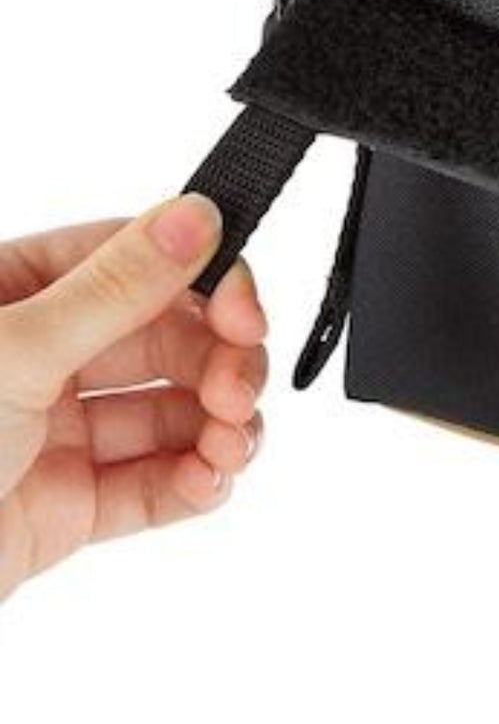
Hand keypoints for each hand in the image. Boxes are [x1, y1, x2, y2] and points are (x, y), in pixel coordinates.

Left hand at [0, 196, 266, 603]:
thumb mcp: (13, 351)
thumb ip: (118, 287)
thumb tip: (196, 216)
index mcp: (13, 295)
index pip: (141, 265)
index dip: (209, 286)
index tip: (249, 315)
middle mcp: (39, 356)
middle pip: (170, 341)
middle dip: (222, 365)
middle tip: (240, 392)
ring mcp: (54, 434)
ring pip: (173, 414)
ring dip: (220, 427)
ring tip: (230, 448)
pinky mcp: (67, 507)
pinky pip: (155, 486)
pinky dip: (195, 483)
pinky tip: (208, 481)